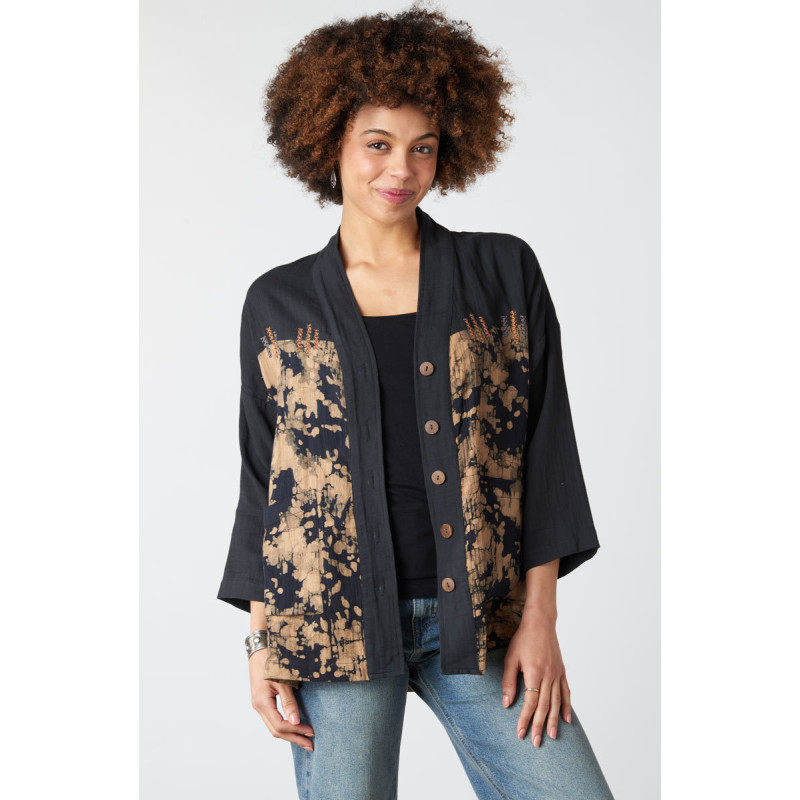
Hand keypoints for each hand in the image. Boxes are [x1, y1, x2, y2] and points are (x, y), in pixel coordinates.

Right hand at [249, 649, 314, 749]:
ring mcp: (258, 705)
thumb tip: (296, 723)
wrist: (259, 650)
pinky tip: (294, 727)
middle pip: (276, 731)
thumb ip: (289, 702)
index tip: (311, 733)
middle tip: (310, 745)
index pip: (280, 726)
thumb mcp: (282, 681)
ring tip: (304, 739)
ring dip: (289, 734)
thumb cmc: (271, 662)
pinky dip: (284, 726)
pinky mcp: (261, 701)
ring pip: (273, 727)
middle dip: (294, 738)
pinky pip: (272, 719)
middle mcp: (258, 707)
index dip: (296, 731)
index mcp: (262, 703)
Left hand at [501, 613, 571, 746]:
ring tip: (552, 736)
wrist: (540, 622)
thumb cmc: (523, 639)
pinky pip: (565, 692)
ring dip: (554, 720)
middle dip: (540, 726)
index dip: (525, 719)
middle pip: (544, 706)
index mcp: (534, 673)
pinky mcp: (562, 671)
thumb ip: (509, 681)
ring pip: (556, 702)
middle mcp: (548, 676)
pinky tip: (567, 719)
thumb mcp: (511, 658)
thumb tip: (506, 703)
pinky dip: (566, 706)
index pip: (530, 703)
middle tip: (536, 742)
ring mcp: (557, 674)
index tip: (520, 733)